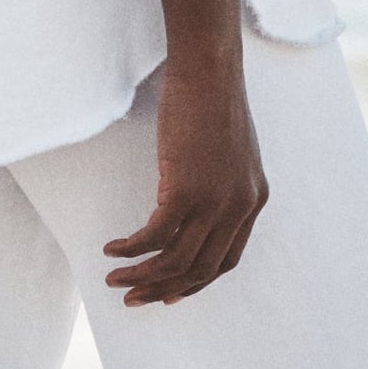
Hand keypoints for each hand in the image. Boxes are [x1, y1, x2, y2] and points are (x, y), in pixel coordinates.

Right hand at [102, 51, 268, 306]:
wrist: (209, 69)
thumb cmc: (213, 97)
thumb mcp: (231, 149)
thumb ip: (222, 181)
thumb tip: (194, 200)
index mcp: (253, 199)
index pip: (226, 260)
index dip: (196, 283)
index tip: (169, 294)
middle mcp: (238, 207)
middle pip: (200, 269)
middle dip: (164, 290)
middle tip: (135, 298)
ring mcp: (214, 202)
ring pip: (174, 261)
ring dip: (142, 277)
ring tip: (116, 280)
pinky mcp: (186, 190)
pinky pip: (153, 236)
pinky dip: (131, 249)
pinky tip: (113, 248)